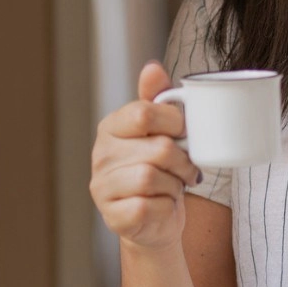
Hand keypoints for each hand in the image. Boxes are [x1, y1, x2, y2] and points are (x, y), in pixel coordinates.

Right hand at [90, 62, 201, 250]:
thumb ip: (157, 99)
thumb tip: (152, 67)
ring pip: (152, 178)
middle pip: (158, 149)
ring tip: (175, 186)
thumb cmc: (161, 169)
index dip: (174, 122)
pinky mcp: (113, 216)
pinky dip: (166, 206)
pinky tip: (163, 204)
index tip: (183, 133)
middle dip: (183, 161)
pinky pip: (149, 206)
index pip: (144, 113)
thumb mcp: (161, 131)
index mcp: (111, 127)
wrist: (157, 219)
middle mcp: (100, 156)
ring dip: (175, 185)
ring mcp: (102, 187)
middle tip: (187, 169)